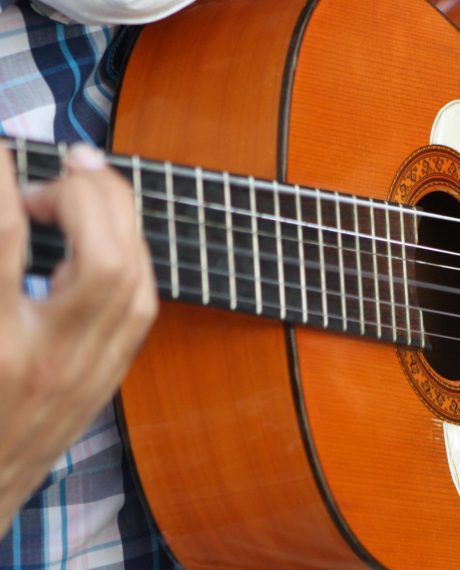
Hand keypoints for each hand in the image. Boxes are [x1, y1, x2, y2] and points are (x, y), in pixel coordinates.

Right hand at [0, 144, 156, 534]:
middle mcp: (49, 361)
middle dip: (87, 196)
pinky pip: (141, 306)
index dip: (2, 180)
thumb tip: (8, 208)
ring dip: (119, 219)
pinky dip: (131, 255)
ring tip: (86, 185)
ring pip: (137, 281)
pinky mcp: (103, 380)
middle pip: (103, 260)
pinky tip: (107, 233)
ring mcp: (86, 374)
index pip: (3, 240)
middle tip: (59, 167)